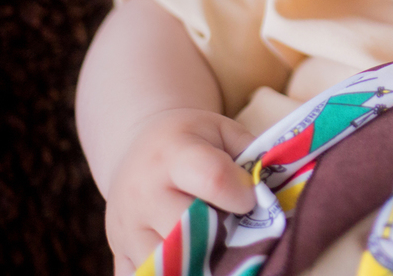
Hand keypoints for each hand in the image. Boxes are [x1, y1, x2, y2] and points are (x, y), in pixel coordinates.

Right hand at [104, 108, 257, 275]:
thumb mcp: (224, 131)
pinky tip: (190, 260)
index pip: (213, 179)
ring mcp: (125, 227)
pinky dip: (171, 274)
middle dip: (220, 233)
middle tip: (232, 227)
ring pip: (167, 263)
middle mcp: (142, 192)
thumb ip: (253, 157)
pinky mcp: (118, 253)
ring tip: (213, 244)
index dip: (241, 195)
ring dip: (198, 260)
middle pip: (188, 229)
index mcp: (174, 153)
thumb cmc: (193, 139)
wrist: (139, 146)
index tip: (249, 200)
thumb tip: (275, 193)